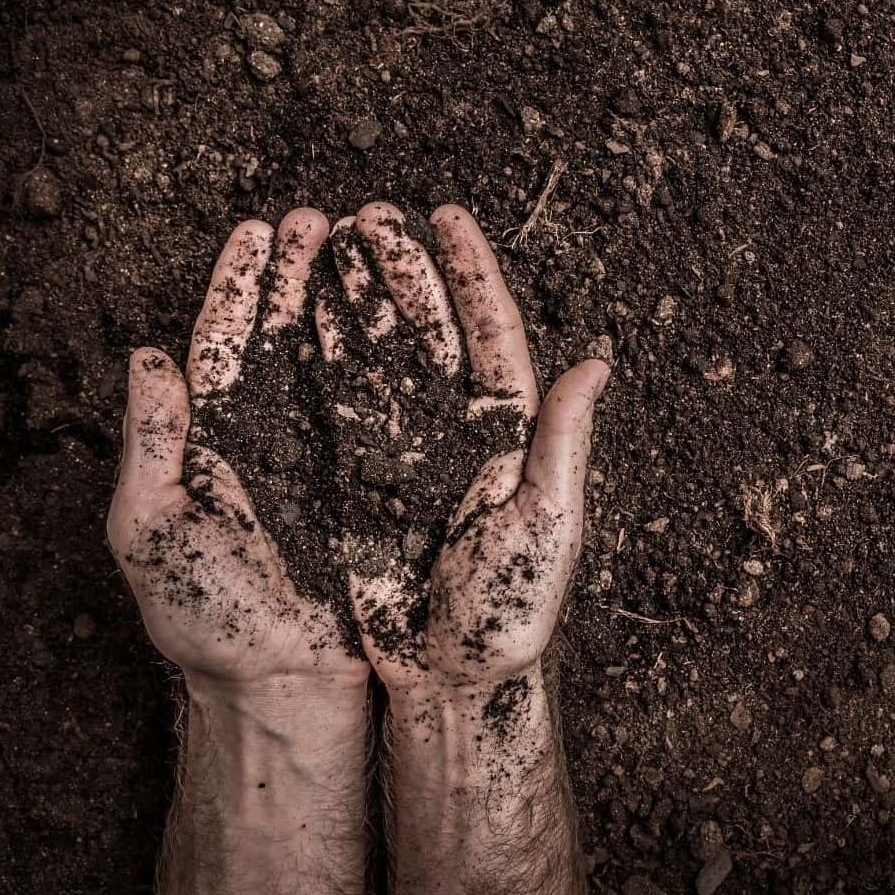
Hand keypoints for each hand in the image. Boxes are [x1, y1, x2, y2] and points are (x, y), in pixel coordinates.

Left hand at [106, 209, 369, 699]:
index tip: (256, 230)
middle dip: (302, 270)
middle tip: (320, 217)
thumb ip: (151, 441)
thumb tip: (145, 357)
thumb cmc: (209, 616)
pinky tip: (408, 314)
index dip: (237, 284)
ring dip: (353, 295)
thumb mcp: (153, 527)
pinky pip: (393, 405)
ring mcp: (331, 452)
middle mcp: (276, 433)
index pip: (225, 340)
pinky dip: (401, 355)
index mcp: (216, 436)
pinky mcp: (379, 477)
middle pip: (289, 331)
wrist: (284, 679)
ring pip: (345, 354)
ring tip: (368, 238)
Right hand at [329, 202, 601, 894]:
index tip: (446, 216)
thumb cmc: (511, 611)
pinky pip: (334, 409)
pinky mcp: (358, 480)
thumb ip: (563, 441)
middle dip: (400, 270)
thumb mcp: (546, 524)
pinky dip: (315, 363)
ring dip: (354, 301)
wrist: (450, 679)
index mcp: (509, 431)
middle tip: (368, 215)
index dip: (470, 273)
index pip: (490, 331)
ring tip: (324, 244)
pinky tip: (295, 322)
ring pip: (375, 358)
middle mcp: (456, 429)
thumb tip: (599, 363)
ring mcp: (404, 451)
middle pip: (425, 329)